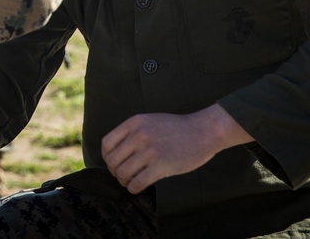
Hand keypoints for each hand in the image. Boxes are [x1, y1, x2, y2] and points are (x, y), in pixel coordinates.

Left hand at [101, 105, 252, 193]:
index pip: (107, 144)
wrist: (202, 131)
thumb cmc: (177, 128)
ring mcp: (150, 150)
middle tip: (124, 175)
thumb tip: (116, 152)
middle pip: (112, 161)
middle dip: (115, 172)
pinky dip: (134, 188)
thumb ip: (132, 132)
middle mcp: (139, 135)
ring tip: (132, 181)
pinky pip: (137, 183)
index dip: (107, 157)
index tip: (115, 163)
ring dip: (124, 181)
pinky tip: (139, 187)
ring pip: (122, 173)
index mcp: (134, 123)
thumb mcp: (150, 121)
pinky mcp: (161, 166)